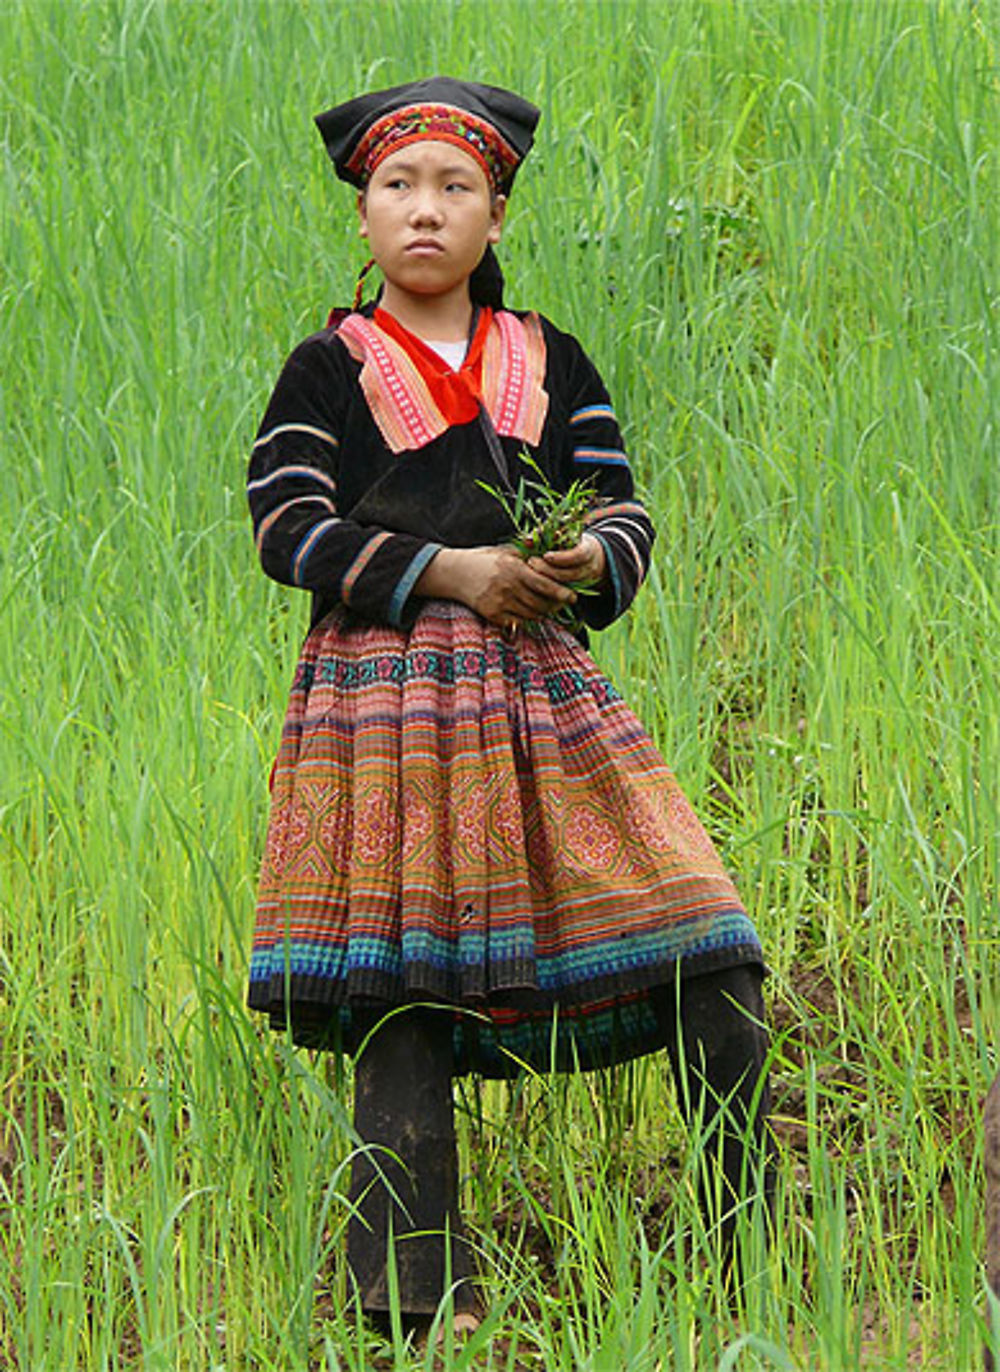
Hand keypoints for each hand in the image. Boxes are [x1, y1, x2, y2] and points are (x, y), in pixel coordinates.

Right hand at [414, 544, 577, 627]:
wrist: (455, 573)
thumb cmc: (483, 560)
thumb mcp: (505, 552)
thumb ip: (527, 555)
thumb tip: (550, 557)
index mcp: (514, 569)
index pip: (544, 585)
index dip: (562, 593)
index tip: (573, 597)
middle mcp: (508, 587)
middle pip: (540, 603)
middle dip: (555, 606)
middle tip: (562, 604)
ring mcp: (499, 603)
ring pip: (531, 614)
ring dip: (541, 612)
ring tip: (547, 607)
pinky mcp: (492, 614)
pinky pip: (517, 622)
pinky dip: (526, 618)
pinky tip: (528, 612)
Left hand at [527, 533, 605, 587]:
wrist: (588, 555)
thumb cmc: (570, 540)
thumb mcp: (561, 532)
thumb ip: (544, 534)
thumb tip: (527, 541)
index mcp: (588, 550)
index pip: (579, 555)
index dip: (562, 557)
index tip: (545, 555)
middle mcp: (589, 567)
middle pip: (571, 574)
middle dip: (549, 570)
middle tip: (531, 563)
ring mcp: (585, 580)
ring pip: (567, 586)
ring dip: (547, 580)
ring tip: (531, 572)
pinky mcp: (578, 590)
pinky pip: (564, 593)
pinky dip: (549, 589)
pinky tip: (536, 583)